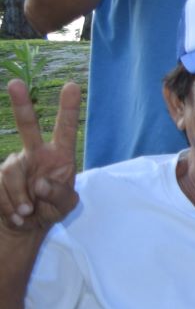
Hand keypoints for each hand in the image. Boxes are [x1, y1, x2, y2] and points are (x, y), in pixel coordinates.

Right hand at [1, 81, 81, 232]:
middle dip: (21, 104)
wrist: (26, 224)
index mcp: (59, 155)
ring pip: (11, 173)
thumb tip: (40, 182)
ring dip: (20, 198)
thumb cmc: (51, 209)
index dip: (68, 109)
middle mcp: (35, 152)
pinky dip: (8, 206)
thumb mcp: (65, 206)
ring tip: (27, 212)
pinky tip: (16, 215)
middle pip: (27, 125)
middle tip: (15, 83)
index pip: (65, 129)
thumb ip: (58, 194)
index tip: (71, 86)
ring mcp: (13, 162)